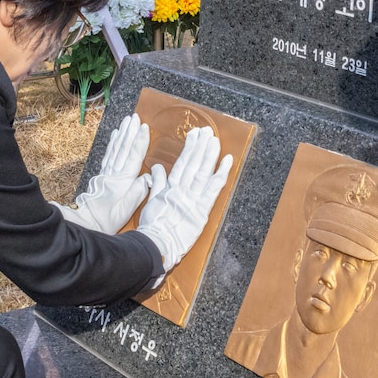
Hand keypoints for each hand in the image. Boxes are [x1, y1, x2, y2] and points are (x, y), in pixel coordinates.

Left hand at [52, 112, 150, 233]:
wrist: (87, 222)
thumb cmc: (108, 219)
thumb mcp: (126, 210)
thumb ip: (138, 192)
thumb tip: (149, 176)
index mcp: (123, 181)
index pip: (133, 156)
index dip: (140, 141)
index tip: (144, 127)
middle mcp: (114, 174)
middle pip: (123, 148)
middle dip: (130, 131)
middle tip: (134, 117)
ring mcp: (107, 173)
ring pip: (115, 149)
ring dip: (122, 134)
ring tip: (126, 122)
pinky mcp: (102, 176)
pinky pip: (108, 155)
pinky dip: (112, 144)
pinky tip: (114, 136)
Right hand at [136, 126, 232, 271]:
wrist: (156, 245)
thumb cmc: (152, 226)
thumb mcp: (151, 202)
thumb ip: (157, 183)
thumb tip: (157, 168)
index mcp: (170, 188)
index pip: (182, 163)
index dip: (190, 148)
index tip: (194, 135)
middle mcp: (182, 191)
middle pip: (194, 165)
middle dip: (201, 147)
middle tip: (208, 132)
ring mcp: (193, 200)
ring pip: (203, 173)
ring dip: (210, 155)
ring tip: (215, 141)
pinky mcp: (202, 211)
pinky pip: (213, 190)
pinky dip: (221, 175)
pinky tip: (227, 162)